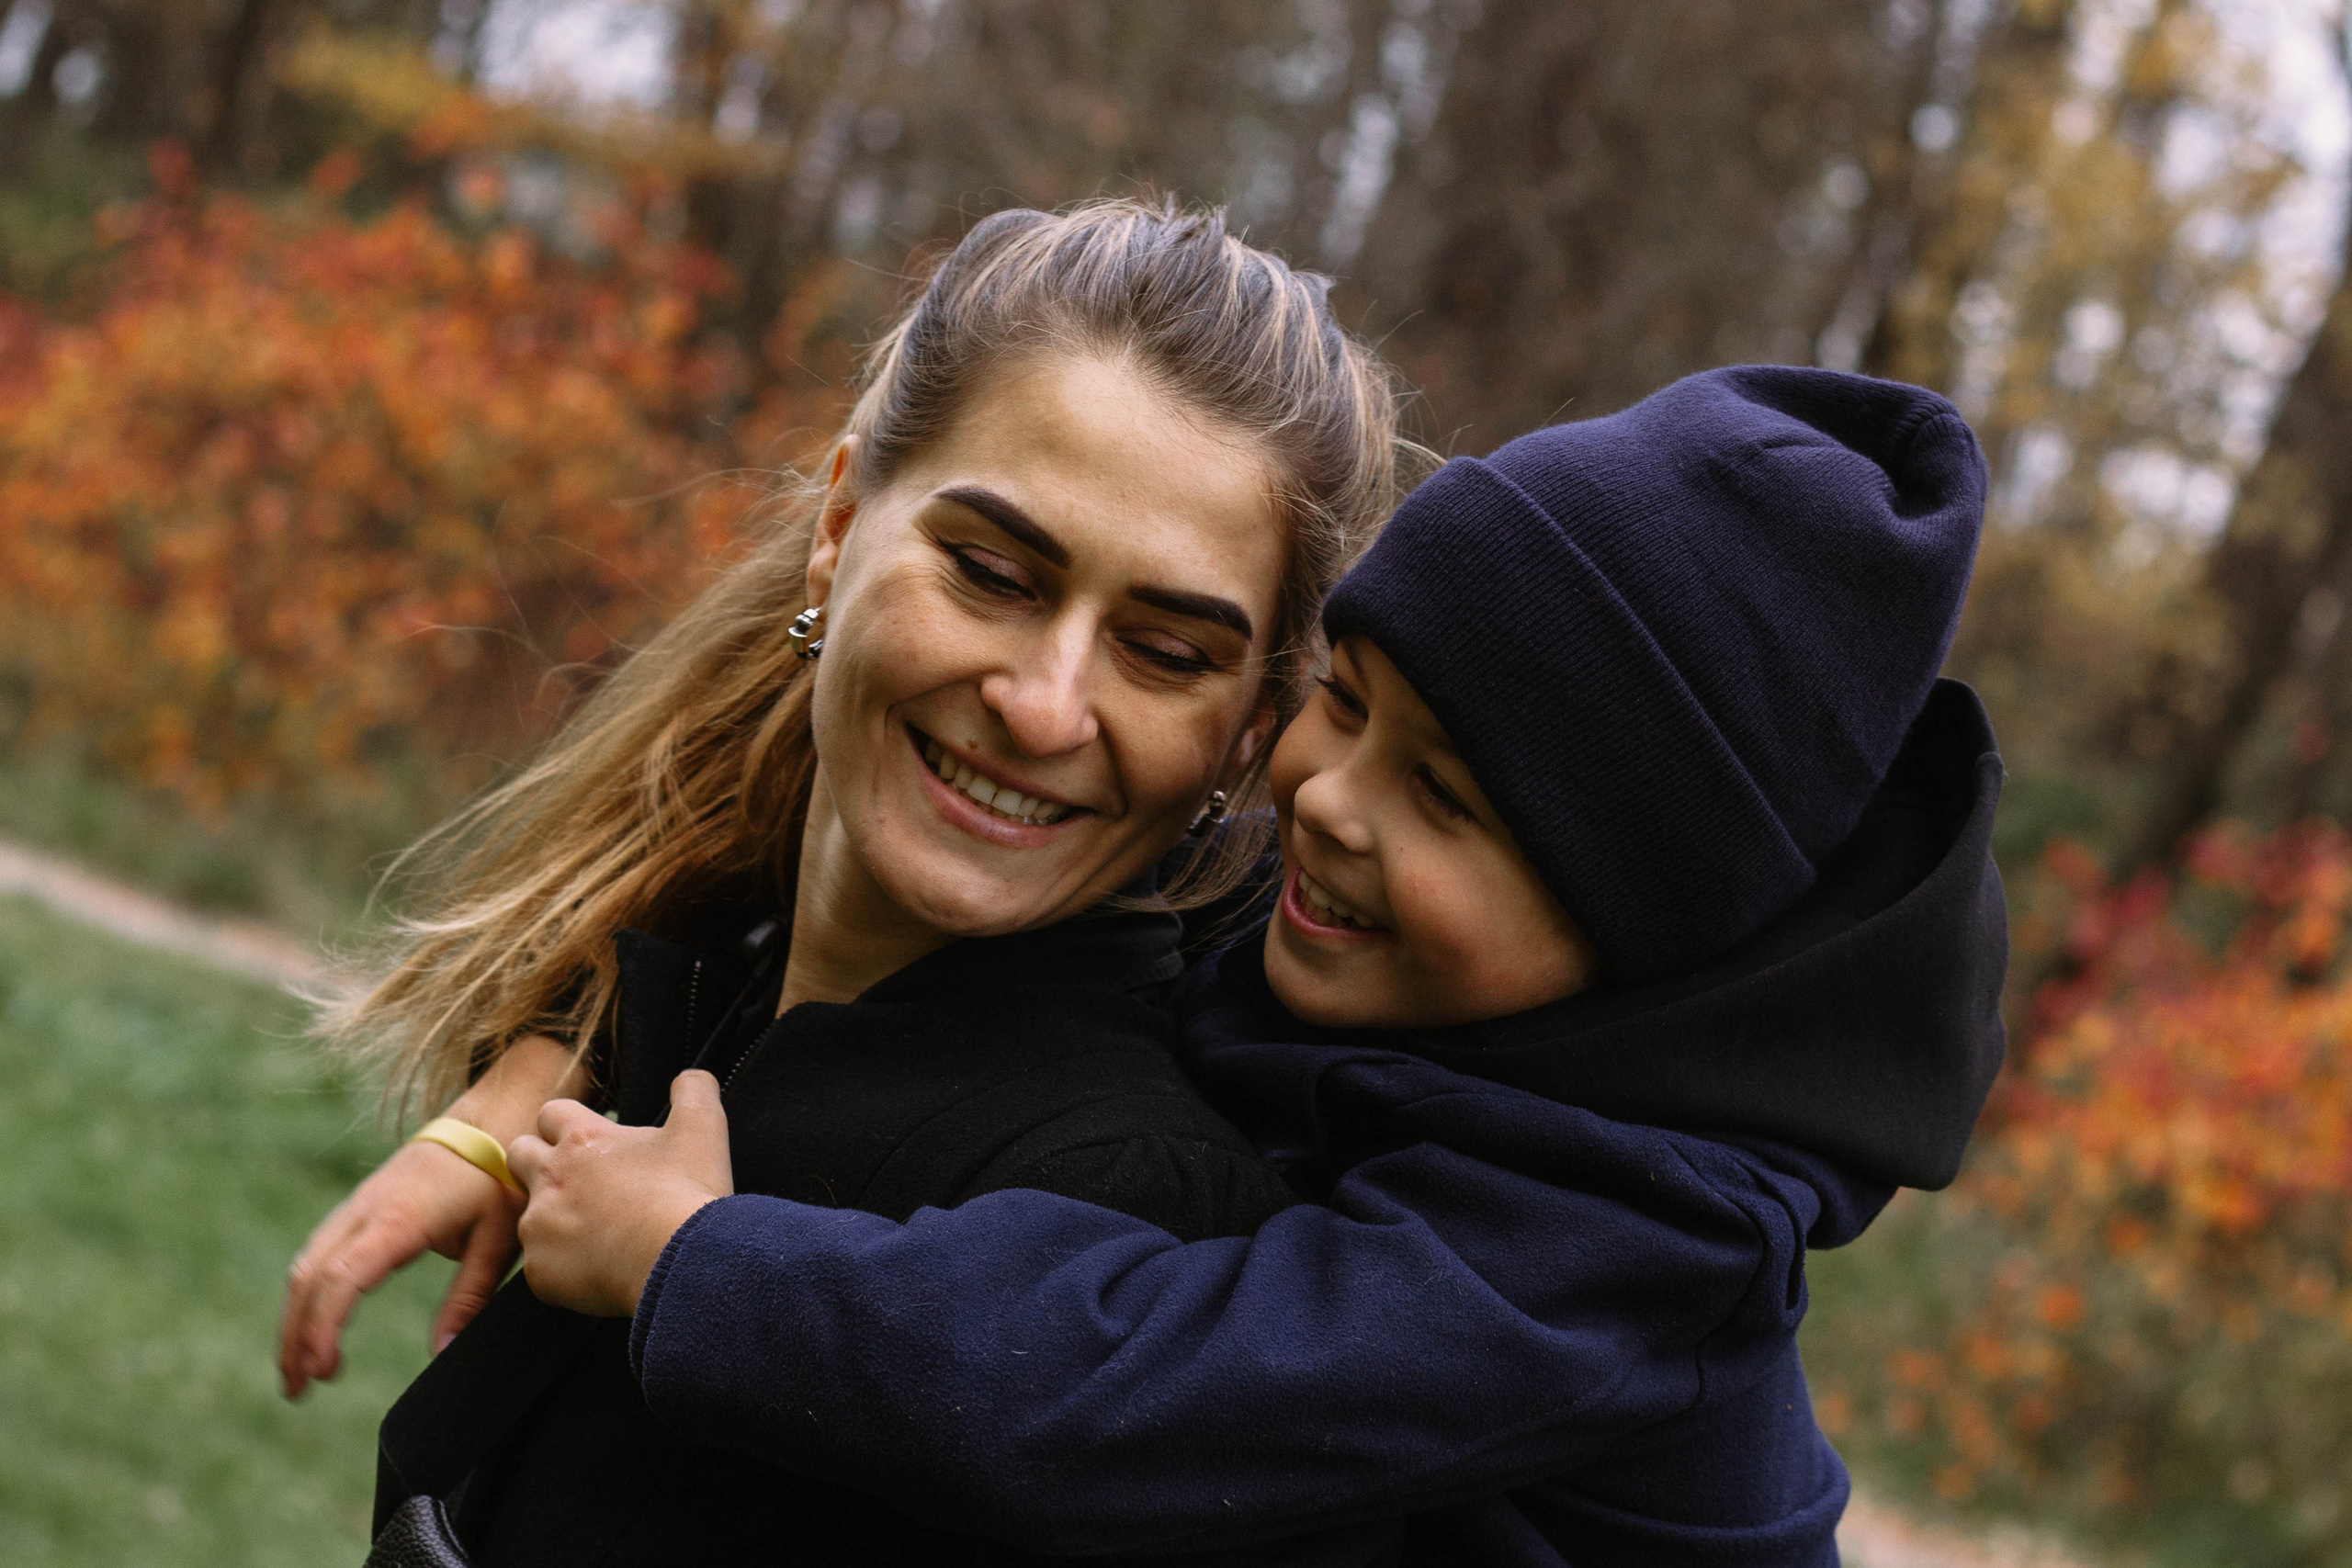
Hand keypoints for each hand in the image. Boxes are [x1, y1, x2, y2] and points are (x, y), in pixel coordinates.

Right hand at [276, 1033, 581, 1399]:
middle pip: (309, 1276)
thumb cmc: (500, 1179)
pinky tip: (313, 1326)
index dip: (324, 1326)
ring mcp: (358, 1205)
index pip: (343, 1277)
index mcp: (399, 1219)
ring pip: (306, 1264)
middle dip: (295, 1335)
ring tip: (300, 1372)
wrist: (493, 1118)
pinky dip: (308, 1292)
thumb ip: (470, 1296)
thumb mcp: (499, 1238)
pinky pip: (319, 1252)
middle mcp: (366, 1210)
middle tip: (298, 1389)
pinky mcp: (360, 1206)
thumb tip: (441, 1352)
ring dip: (295, 1318)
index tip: (320, 1369)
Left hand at [508, 1070, 733, 1318]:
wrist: (678, 1262)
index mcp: (583, 1139)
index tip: (587, 1139)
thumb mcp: (703, 1127)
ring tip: (598, 1235)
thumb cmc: (687, 1193)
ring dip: (554, 1220)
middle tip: (577, 1182)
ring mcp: (539, 1225)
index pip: (551, 1112)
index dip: (566, 1123)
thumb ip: (693, 1090)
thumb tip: (690, 1077)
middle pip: (518, 1153)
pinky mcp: (539, 1270)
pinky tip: (598, 1271)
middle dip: (537, 1161)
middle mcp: (551, 1177)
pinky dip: (564, 1268)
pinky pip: (540, 1266)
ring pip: (529, 1215)